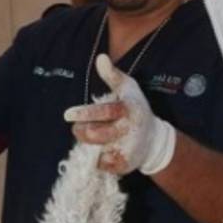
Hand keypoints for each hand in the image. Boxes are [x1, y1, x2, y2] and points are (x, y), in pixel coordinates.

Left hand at [63, 54, 175, 174]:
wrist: (155, 140)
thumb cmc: (136, 108)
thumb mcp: (128, 87)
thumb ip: (112, 75)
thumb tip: (100, 57)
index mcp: (129, 110)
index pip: (105, 112)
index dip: (86, 113)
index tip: (68, 115)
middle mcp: (129, 130)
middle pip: (96, 134)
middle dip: (81, 131)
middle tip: (78, 127)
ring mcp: (126, 149)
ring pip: (95, 150)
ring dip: (88, 144)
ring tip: (92, 137)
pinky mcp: (123, 165)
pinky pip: (99, 163)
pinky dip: (95, 157)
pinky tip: (101, 149)